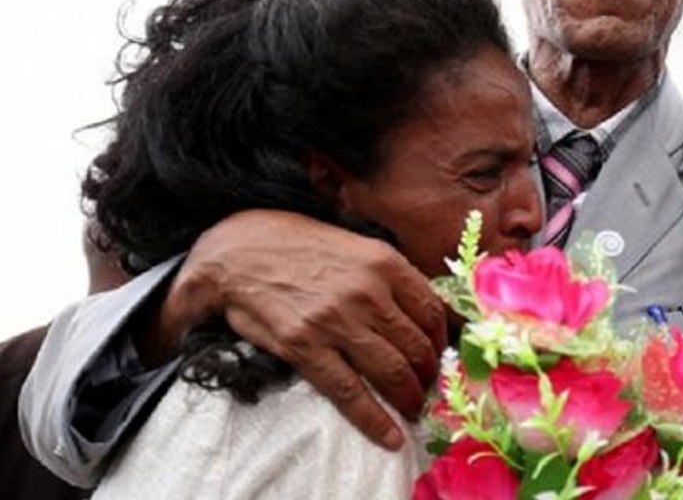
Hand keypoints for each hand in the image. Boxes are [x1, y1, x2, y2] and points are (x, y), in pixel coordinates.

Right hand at [154, 209, 447, 449]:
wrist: (240, 251)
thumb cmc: (301, 247)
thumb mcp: (357, 246)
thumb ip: (392, 276)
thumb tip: (430, 310)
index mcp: (384, 263)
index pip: (432, 310)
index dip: (442, 341)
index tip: (442, 355)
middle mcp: (367, 292)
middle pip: (417, 346)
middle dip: (429, 375)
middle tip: (428, 388)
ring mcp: (337, 321)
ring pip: (392, 371)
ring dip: (410, 397)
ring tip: (413, 409)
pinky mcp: (306, 347)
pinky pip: (351, 392)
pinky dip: (375, 419)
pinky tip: (390, 435)